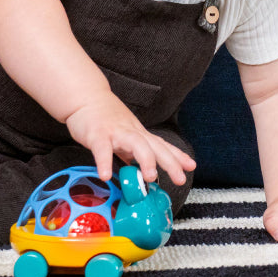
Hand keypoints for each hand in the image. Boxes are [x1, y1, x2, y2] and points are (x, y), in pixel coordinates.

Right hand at [64, 93, 194, 185]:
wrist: (86, 97)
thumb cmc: (106, 119)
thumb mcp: (126, 136)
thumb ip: (135, 155)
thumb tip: (144, 174)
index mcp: (139, 135)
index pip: (162, 146)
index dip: (177, 156)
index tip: (191, 166)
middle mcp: (132, 133)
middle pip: (155, 146)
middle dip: (170, 162)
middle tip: (180, 178)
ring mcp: (116, 133)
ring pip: (135, 144)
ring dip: (145, 160)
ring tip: (150, 177)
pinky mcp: (97, 134)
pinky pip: (102, 149)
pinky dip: (104, 162)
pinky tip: (105, 176)